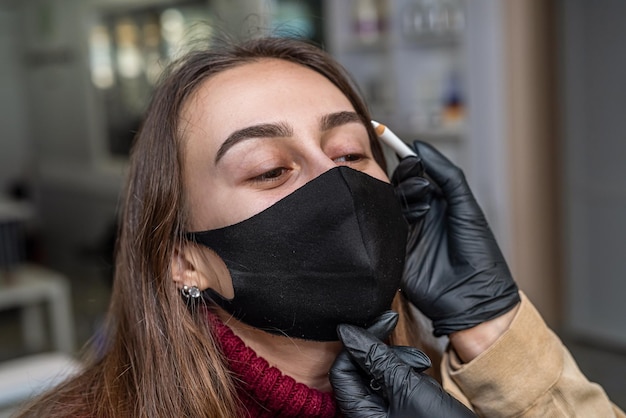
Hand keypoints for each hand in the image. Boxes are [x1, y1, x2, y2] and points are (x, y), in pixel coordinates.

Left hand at [329, 324, 475, 417]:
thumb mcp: (406, 387)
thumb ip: (376, 358)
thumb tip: (348, 333)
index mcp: (360, 414)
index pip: (342, 370)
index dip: (359, 343)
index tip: (382, 323)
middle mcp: (369, 414)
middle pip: (362, 369)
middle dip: (387, 355)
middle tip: (412, 355)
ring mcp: (386, 412)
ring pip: (382, 374)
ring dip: (403, 365)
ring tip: (423, 370)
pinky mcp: (403, 410)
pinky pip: (398, 384)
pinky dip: (411, 377)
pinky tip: (426, 380)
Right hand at [391, 141, 519, 336]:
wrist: (473, 297)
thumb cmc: (479, 253)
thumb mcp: (466, 206)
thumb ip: (447, 175)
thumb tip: (420, 147)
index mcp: (439, 202)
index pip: (416, 174)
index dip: (407, 160)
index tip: (400, 147)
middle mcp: (421, 215)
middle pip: (399, 186)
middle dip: (404, 179)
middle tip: (415, 184)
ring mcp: (407, 232)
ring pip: (390, 204)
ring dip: (399, 198)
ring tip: (418, 206)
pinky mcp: (394, 249)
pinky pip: (382, 227)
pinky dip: (385, 217)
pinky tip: (397, 216)